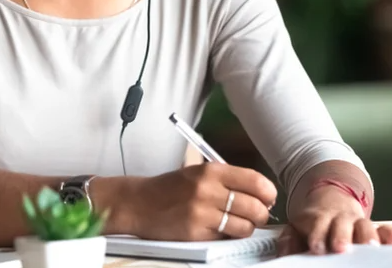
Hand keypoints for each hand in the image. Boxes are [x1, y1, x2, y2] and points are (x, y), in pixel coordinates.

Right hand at [131, 163, 276, 241]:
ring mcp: (202, 213)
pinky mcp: (196, 233)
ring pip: (245, 227)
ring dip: (246, 228)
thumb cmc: (171, 188)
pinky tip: (219, 229)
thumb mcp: (197, 173)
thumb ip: (226, 180)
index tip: (267, 197)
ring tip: (236, 224)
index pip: (256, 181)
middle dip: (261, 214)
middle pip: (255, 207)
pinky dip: (228, 236)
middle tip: (255, 214)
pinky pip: (226, 238)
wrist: (140, 202)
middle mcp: (208, 189)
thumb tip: (261, 194)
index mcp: (211, 170)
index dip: (268, 193)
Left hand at [278, 187, 391, 255]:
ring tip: (370, 247)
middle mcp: (339, 220)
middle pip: (341, 225)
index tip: (316, 247)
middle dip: (340, 236)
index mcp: (319, 219)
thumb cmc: (314, 223)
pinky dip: (388, 234)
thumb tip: (285, 254)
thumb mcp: (298, 226)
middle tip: (340, 248)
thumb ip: (290, 240)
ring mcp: (358, 224)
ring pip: (363, 226)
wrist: (331, 201)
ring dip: (366, 236)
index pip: (317, 225)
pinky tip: (390, 241)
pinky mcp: (374, 230)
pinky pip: (384, 230)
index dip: (317, 234)